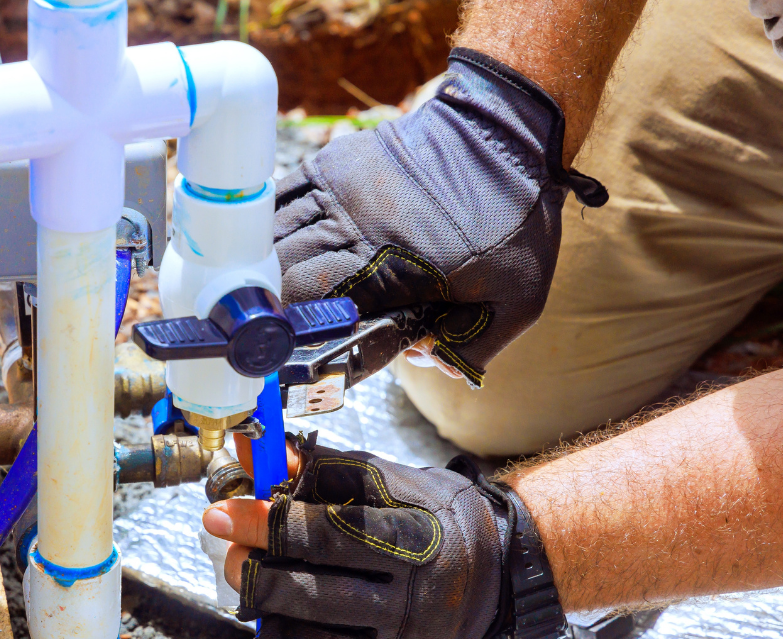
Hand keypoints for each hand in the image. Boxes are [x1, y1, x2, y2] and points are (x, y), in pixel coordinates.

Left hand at [203, 434, 522, 638]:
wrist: (488, 577)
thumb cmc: (425, 519)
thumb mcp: (381, 481)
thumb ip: (314, 469)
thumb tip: (248, 454)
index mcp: (414, 539)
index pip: (328, 534)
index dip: (267, 523)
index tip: (221, 513)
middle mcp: (416, 599)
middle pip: (317, 593)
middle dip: (257, 573)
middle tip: (226, 554)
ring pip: (317, 637)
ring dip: (271, 610)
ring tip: (252, 584)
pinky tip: (284, 617)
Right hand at [274, 48, 605, 386]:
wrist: (507, 130)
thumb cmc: (515, 215)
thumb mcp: (521, 296)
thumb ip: (476, 343)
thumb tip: (430, 363)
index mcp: (392, 270)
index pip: (320, 312)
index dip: (303, 337)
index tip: (299, 354)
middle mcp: (353, 231)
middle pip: (283, 276)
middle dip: (276, 307)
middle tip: (278, 328)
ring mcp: (337, 194)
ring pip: (273, 238)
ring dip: (264, 268)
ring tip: (261, 293)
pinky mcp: (333, 164)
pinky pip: (280, 198)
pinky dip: (267, 226)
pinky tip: (266, 246)